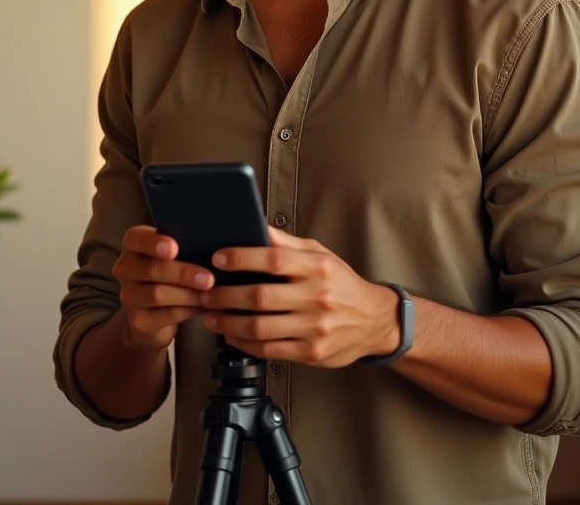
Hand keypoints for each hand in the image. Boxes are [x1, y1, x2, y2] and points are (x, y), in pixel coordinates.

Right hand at [112, 225, 214, 350]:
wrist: (153, 312)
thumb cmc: (170, 271)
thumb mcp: (172, 255)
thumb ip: (184, 245)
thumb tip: (214, 242)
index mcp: (133, 245)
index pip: (136, 238)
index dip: (154, 242)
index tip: (175, 248)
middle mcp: (125, 269)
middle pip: (152, 269)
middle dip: (184, 274)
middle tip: (209, 278)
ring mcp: (129, 297)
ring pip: (159, 294)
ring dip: (189, 294)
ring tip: (212, 294)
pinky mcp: (139, 321)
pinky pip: (167, 315)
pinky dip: (190, 310)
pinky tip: (207, 306)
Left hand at [197, 226, 400, 366]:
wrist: (374, 320)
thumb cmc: (342, 283)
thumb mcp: (320, 254)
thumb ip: (287, 244)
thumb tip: (257, 226)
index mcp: (318, 268)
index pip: (274, 259)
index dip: (242, 258)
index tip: (219, 258)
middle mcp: (317, 297)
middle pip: (260, 297)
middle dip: (225, 295)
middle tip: (205, 292)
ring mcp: (314, 328)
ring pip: (260, 327)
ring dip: (228, 323)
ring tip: (211, 315)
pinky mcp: (311, 353)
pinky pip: (269, 349)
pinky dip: (245, 343)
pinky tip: (232, 335)